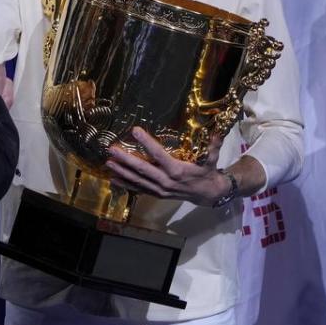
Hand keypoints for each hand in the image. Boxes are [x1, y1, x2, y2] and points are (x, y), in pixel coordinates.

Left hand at [104, 127, 229, 205]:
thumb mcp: (212, 158)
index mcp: (177, 170)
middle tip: (112, 150)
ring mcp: (160, 189)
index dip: (146, 142)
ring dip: (122, 172)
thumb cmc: (208, 172)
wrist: (209, 194)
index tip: (134, 131)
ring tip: (108, 163)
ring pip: (138, 180)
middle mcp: (166, 181)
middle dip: (125, 159)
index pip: (158, 154)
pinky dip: (126, 184)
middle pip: (142, 169)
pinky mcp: (157, 194)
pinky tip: (114, 178)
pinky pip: (139, 189)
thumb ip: (214, 144)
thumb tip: (217, 130)